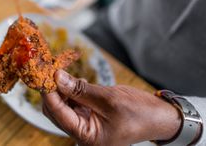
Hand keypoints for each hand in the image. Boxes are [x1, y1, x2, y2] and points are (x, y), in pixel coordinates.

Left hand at [42, 70, 181, 145]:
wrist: (160, 117)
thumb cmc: (140, 112)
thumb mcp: (109, 99)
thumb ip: (80, 89)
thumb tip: (57, 77)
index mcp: (87, 137)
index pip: (57, 113)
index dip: (48, 92)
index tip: (45, 73)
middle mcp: (83, 134)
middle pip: (56, 110)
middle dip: (53, 89)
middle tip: (53, 68)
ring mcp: (86, 125)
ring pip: (63, 106)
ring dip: (62, 88)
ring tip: (65, 72)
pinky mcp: (90, 117)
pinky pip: (73, 104)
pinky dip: (72, 91)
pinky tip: (77, 81)